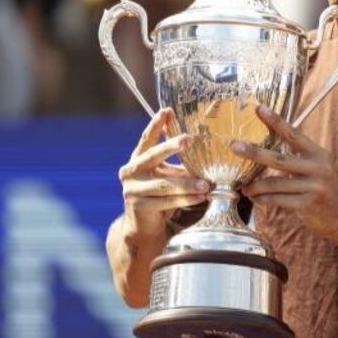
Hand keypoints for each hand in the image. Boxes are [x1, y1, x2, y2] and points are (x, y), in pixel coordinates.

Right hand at [117, 108, 210, 237]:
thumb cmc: (158, 196)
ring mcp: (132, 189)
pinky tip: (201, 197)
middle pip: (152, 156)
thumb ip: (177, 162)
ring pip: (164, 184)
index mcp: (137, 160)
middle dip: (170, 147)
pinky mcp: (139, 206)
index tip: (167, 111)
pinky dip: (186, 199)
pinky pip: (167, 201)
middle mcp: (131, 172)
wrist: (143, 226)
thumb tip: (204, 147)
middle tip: (188, 139)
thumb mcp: (166, 175)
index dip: (156, 125)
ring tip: (207, 184)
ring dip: (187, 183)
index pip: (146, 139)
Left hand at [232, 105, 337, 242]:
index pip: (294, 135)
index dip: (276, 121)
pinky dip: (264, 200)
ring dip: (255, 186)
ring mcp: (313, 187)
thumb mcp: (320, 170)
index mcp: (319, 155)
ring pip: (274, 183)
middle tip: (234, 146)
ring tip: (244, 187)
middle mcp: (318, 168)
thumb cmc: (328, 193)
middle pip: (278, 159)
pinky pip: (278, 200)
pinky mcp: (307, 205)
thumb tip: (267, 155)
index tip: (259, 109)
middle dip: (254, 152)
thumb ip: (299, 161)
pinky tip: (256, 199)